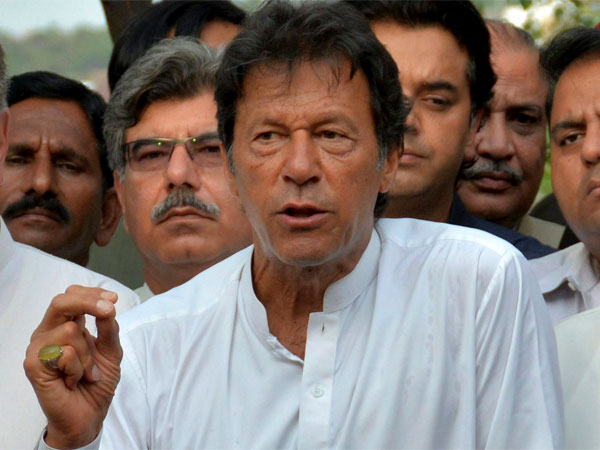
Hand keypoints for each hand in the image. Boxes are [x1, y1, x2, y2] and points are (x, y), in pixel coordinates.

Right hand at [24, 286, 122, 448]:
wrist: (89, 413)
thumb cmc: (97, 381)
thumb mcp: (111, 350)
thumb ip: (108, 327)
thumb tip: (108, 304)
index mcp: (64, 324)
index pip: (71, 295)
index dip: (92, 293)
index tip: (114, 299)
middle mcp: (48, 332)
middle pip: (61, 302)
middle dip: (88, 303)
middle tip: (109, 310)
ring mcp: (38, 348)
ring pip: (70, 330)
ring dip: (88, 354)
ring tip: (86, 372)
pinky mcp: (34, 365)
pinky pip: (65, 353)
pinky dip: (79, 368)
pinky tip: (72, 380)